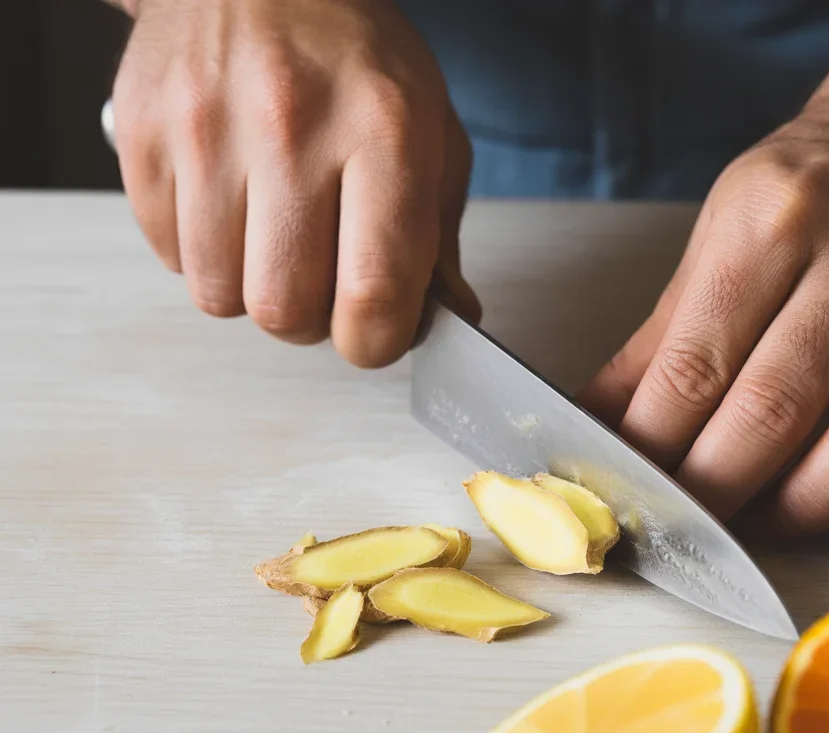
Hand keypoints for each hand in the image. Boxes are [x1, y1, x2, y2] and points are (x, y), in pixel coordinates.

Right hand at [112, 0, 477, 365]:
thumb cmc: (357, 59)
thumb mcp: (432, 131)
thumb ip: (439, 235)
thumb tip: (449, 317)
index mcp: (383, 131)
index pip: (373, 293)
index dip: (375, 342)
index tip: (375, 334)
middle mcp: (290, 128)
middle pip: (285, 310)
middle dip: (312, 322)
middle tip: (324, 282)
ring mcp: (206, 129)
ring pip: (220, 296)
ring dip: (254, 290)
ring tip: (277, 238)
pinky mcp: (144, 135)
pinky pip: (172, 257)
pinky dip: (207, 254)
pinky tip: (233, 208)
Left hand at [581, 102, 828, 536]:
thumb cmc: (792, 209)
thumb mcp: (708, 252)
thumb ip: (652, 352)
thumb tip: (593, 435)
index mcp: (774, 220)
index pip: (698, 366)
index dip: (656, 449)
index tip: (632, 493)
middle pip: (779, 408)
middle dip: (721, 489)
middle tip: (689, 523)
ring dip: (808, 506)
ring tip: (764, 525)